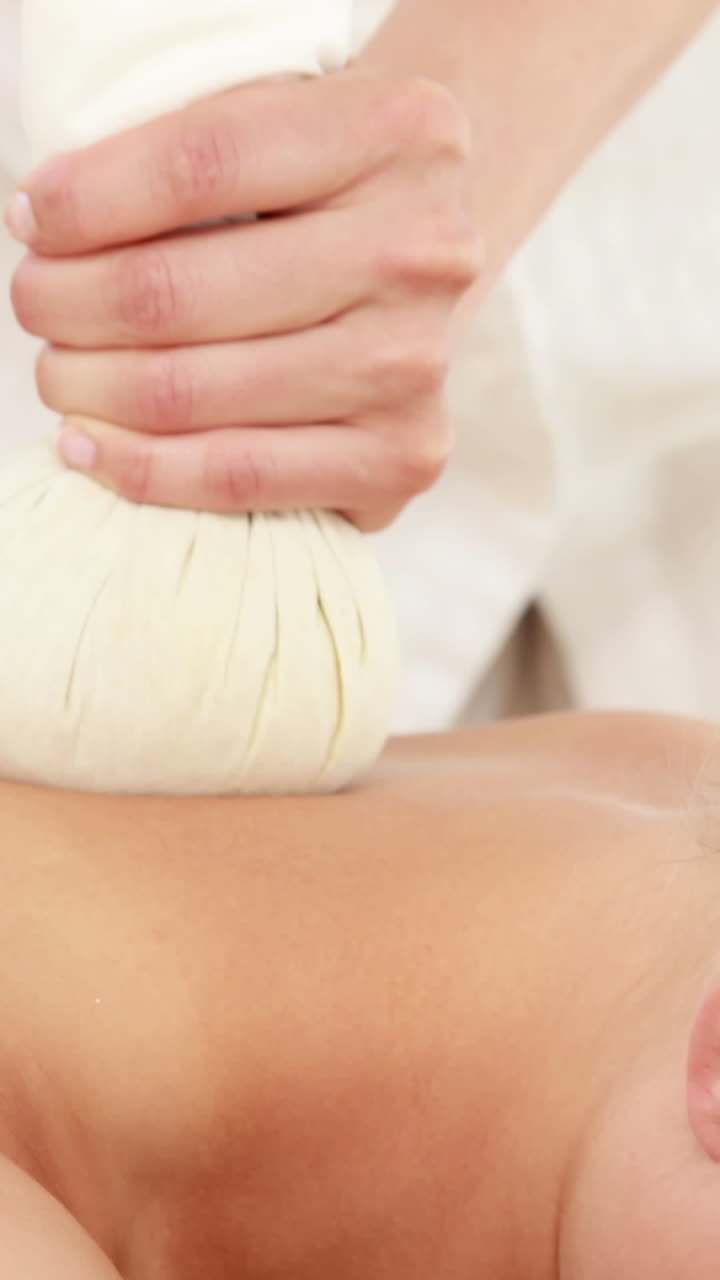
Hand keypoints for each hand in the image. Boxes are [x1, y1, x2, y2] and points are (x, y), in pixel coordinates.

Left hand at [7, 69, 482, 529]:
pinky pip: (237, 478)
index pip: (199, 164)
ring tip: (60, 373)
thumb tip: (46, 226)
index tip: (33, 220)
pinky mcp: (404, 456)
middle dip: (67, 305)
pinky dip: (140, 469)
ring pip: (192, 395)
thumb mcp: (281, 124)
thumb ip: (185, 157)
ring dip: (88, 389)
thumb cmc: (325, 191)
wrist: (426, 259)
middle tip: (37, 305)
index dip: (88, 202)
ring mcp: (416, 365)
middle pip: (179, 294)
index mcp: (395, 131)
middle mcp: (422, 251)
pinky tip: (90, 445)